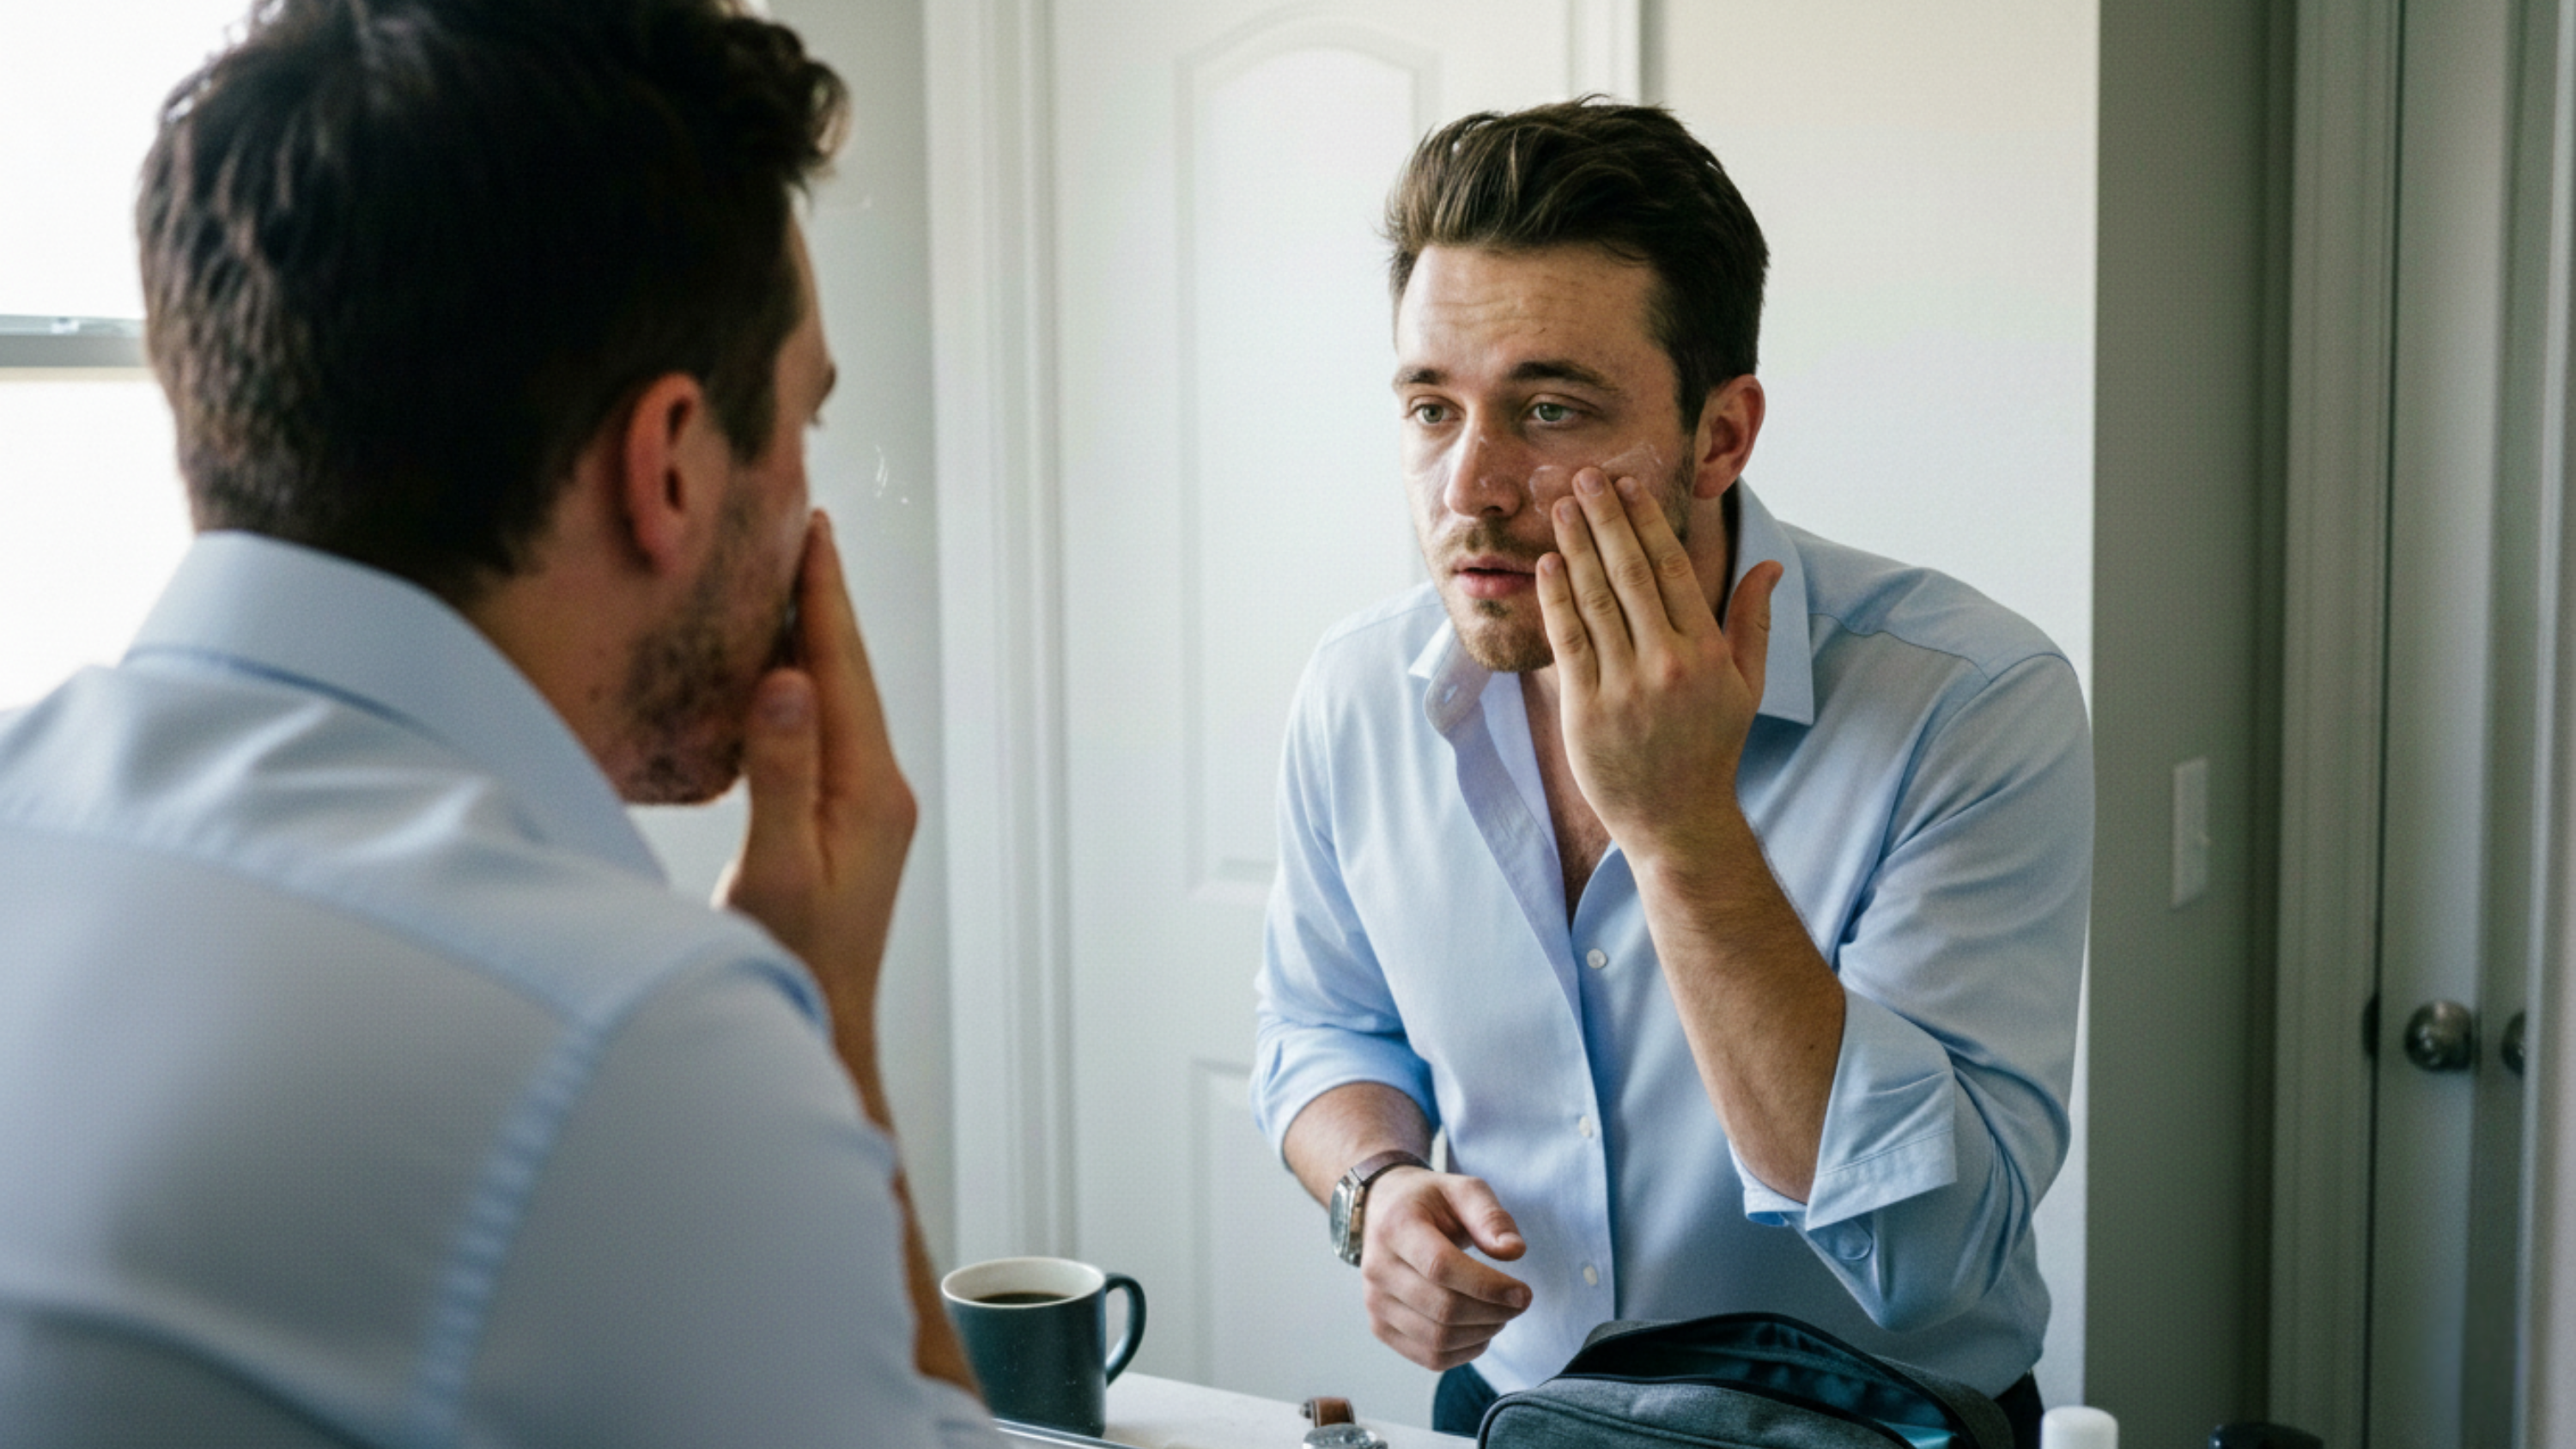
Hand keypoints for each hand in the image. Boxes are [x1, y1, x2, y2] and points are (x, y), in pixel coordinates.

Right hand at [718, 513, 917, 1113]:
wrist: (822, 1028)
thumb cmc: (795, 963)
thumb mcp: (781, 868)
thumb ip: (782, 772)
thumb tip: (789, 679)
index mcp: (870, 786)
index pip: (842, 667)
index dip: (823, 594)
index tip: (810, 526)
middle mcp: (878, 785)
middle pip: (847, 670)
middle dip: (823, 598)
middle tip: (800, 523)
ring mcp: (865, 802)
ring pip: (837, 696)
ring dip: (813, 636)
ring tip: (789, 574)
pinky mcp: (843, 818)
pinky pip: (823, 727)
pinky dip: (802, 683)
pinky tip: (775, 667)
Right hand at [1359, 1169, 1531, 1370]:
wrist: (1383, 1213)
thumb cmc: (1429, 1202)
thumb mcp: (1462, 1190)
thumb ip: (1490, 1217)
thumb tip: (1514, 1251)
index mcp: (1396, 1226)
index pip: (1441, 1267)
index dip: (1487, 1286)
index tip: (1523, 1292)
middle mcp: (1377, 1268)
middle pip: (1443, 1309)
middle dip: (1494, 1312)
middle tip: (1520, 1302)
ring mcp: (1375, 1302)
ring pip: (1438, 1339)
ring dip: (1482, 1334)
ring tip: (1502, 1314)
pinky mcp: (1380, 1327)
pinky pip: (1429, 1357)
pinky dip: (1464, 1353)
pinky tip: (1481, 1332)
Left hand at [1534, 468, 1782, 869]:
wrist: (1676, 820)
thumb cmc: (1711, 747)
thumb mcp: (1746, 684)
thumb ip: (1754, 621)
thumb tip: (1768, 564)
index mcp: (1706, 651)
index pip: (1672, 569)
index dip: (1647, 522)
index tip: (1628, 485)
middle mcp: (1666, 663)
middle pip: (1630, 572)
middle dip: (1606, 518)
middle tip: (1585, 475)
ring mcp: (1624, 686)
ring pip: (1595, 599)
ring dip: (1576, 546)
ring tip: (1562, 507)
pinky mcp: (1586, 708)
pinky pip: (1568, 640)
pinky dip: (1556, 597)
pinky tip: (1548, 563)